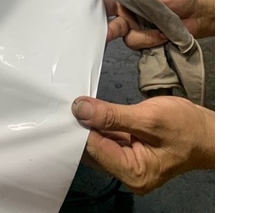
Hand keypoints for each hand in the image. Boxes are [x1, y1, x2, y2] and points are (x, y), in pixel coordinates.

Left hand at [72, 96, 214, 194]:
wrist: (208, 133)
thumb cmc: (187, 128)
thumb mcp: (150, 117)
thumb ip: (112, 115)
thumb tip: (80, 109)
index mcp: (134, 172)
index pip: (94, 149)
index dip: (78, 127)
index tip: (66, 105)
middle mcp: (128, 173)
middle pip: (92, 148)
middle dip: (80, 126)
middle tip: (66, 101)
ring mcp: (128, 162)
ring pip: (98, 142)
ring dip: (88, 123)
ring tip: (76, 102)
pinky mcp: (128, 151)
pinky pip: (107, 137)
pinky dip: (99, 123)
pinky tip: (90, 109)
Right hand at [103, 0, 214, 46]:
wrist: (196, 15)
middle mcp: (126, 11)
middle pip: (106, 17)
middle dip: (102, 23)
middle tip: (104, 29)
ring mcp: (132, 27)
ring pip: (121, 32)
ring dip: (138, 32)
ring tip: (157, 28)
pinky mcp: (142, 41)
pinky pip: (136, 42)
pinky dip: (149, 39)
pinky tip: (161, 33)